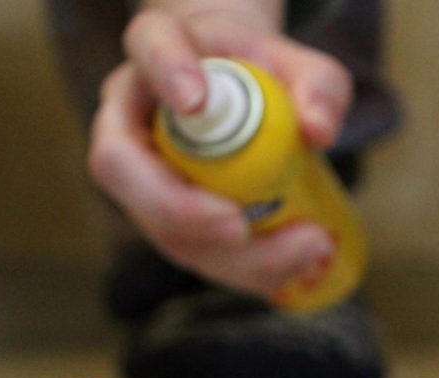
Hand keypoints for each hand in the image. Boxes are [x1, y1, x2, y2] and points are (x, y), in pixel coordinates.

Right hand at [88, 4, 353, 298]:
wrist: (243, 101)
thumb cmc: (265, 76)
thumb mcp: (302, 67)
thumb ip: (319, 86)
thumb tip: (318, 133)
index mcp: (159, 49)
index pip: (149, 46)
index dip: (165, 73)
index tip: (195, 100)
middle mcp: (132, 115)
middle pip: (118, 164)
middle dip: (179, 208)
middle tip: (240, 228)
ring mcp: (141, 177)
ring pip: (157, 225)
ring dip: (230, 255)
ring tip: (308, 250)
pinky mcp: (168, 222)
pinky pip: (195, 255)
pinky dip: (249, 270)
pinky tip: (300, 267)